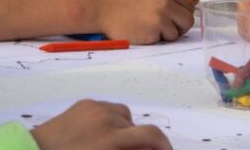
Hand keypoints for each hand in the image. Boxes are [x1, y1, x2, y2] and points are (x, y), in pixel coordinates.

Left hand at [31, 100, 169, 149]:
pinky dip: (112, 121)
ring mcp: (94, 108)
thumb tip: (145, 148)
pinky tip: (101, 134)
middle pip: (138, 128)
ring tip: (116, 145)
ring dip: (127, 131)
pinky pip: (109, 109)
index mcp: (111, 139)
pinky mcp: (85, 103)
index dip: (164, 146)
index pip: (152, 135)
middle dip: (141, 143)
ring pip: (125, 117)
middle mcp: (106, 119)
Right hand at [96, 0, 195, 42]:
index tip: (177, 18)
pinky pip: (162, 40)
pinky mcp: (153, 33)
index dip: (183, 12)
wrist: (101, 7)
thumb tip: (191, 2)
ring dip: (166, 34)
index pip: (188, 4)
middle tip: (168, 28)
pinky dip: (154, 38)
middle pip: (188, 20)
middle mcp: (166, 4)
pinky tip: (141, 31)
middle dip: (180, 26)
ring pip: (176, 33)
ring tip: (149, 28)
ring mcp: (160, 19)